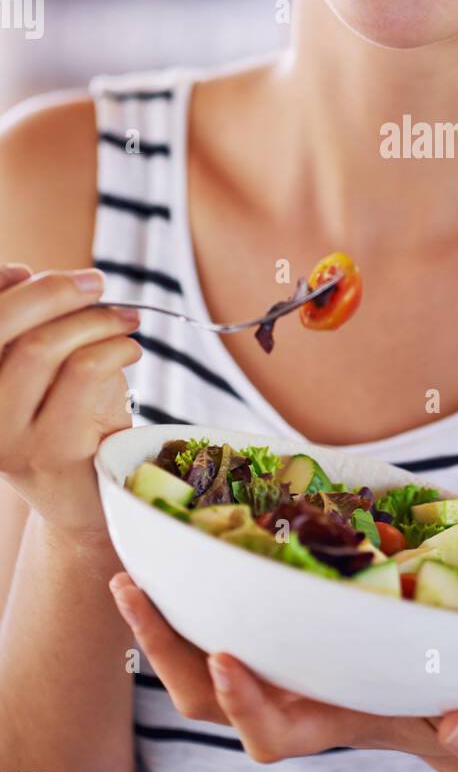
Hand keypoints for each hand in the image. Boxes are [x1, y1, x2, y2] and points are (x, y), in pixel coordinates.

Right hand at [0, 263, 141, 538]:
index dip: (0, 286)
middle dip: (54, 291)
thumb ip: (24, 327)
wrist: (86, 501)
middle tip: (98, 283)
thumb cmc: (64, 422)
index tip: (31, 270)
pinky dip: (115, 346)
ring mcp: (6, 436)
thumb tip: (20, 272)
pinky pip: (85, 372)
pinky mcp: (50, 450)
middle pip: (2, 324)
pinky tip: (130, 350)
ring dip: (94, 320)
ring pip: (43, 346)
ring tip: (125, 320)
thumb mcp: (37, 373)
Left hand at [109, 571, 457, 768]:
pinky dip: (193, 596)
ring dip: (161, 624)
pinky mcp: (281, 635)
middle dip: (166, 650)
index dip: (243, 703)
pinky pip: (221, 623)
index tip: (228, 659)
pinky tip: (180, 553)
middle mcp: (292, 699)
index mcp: (331, 721)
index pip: (269, 733)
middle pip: (207, 694)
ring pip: (199, 662)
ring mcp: (279, 669)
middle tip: (134, 593)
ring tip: (131, 575)